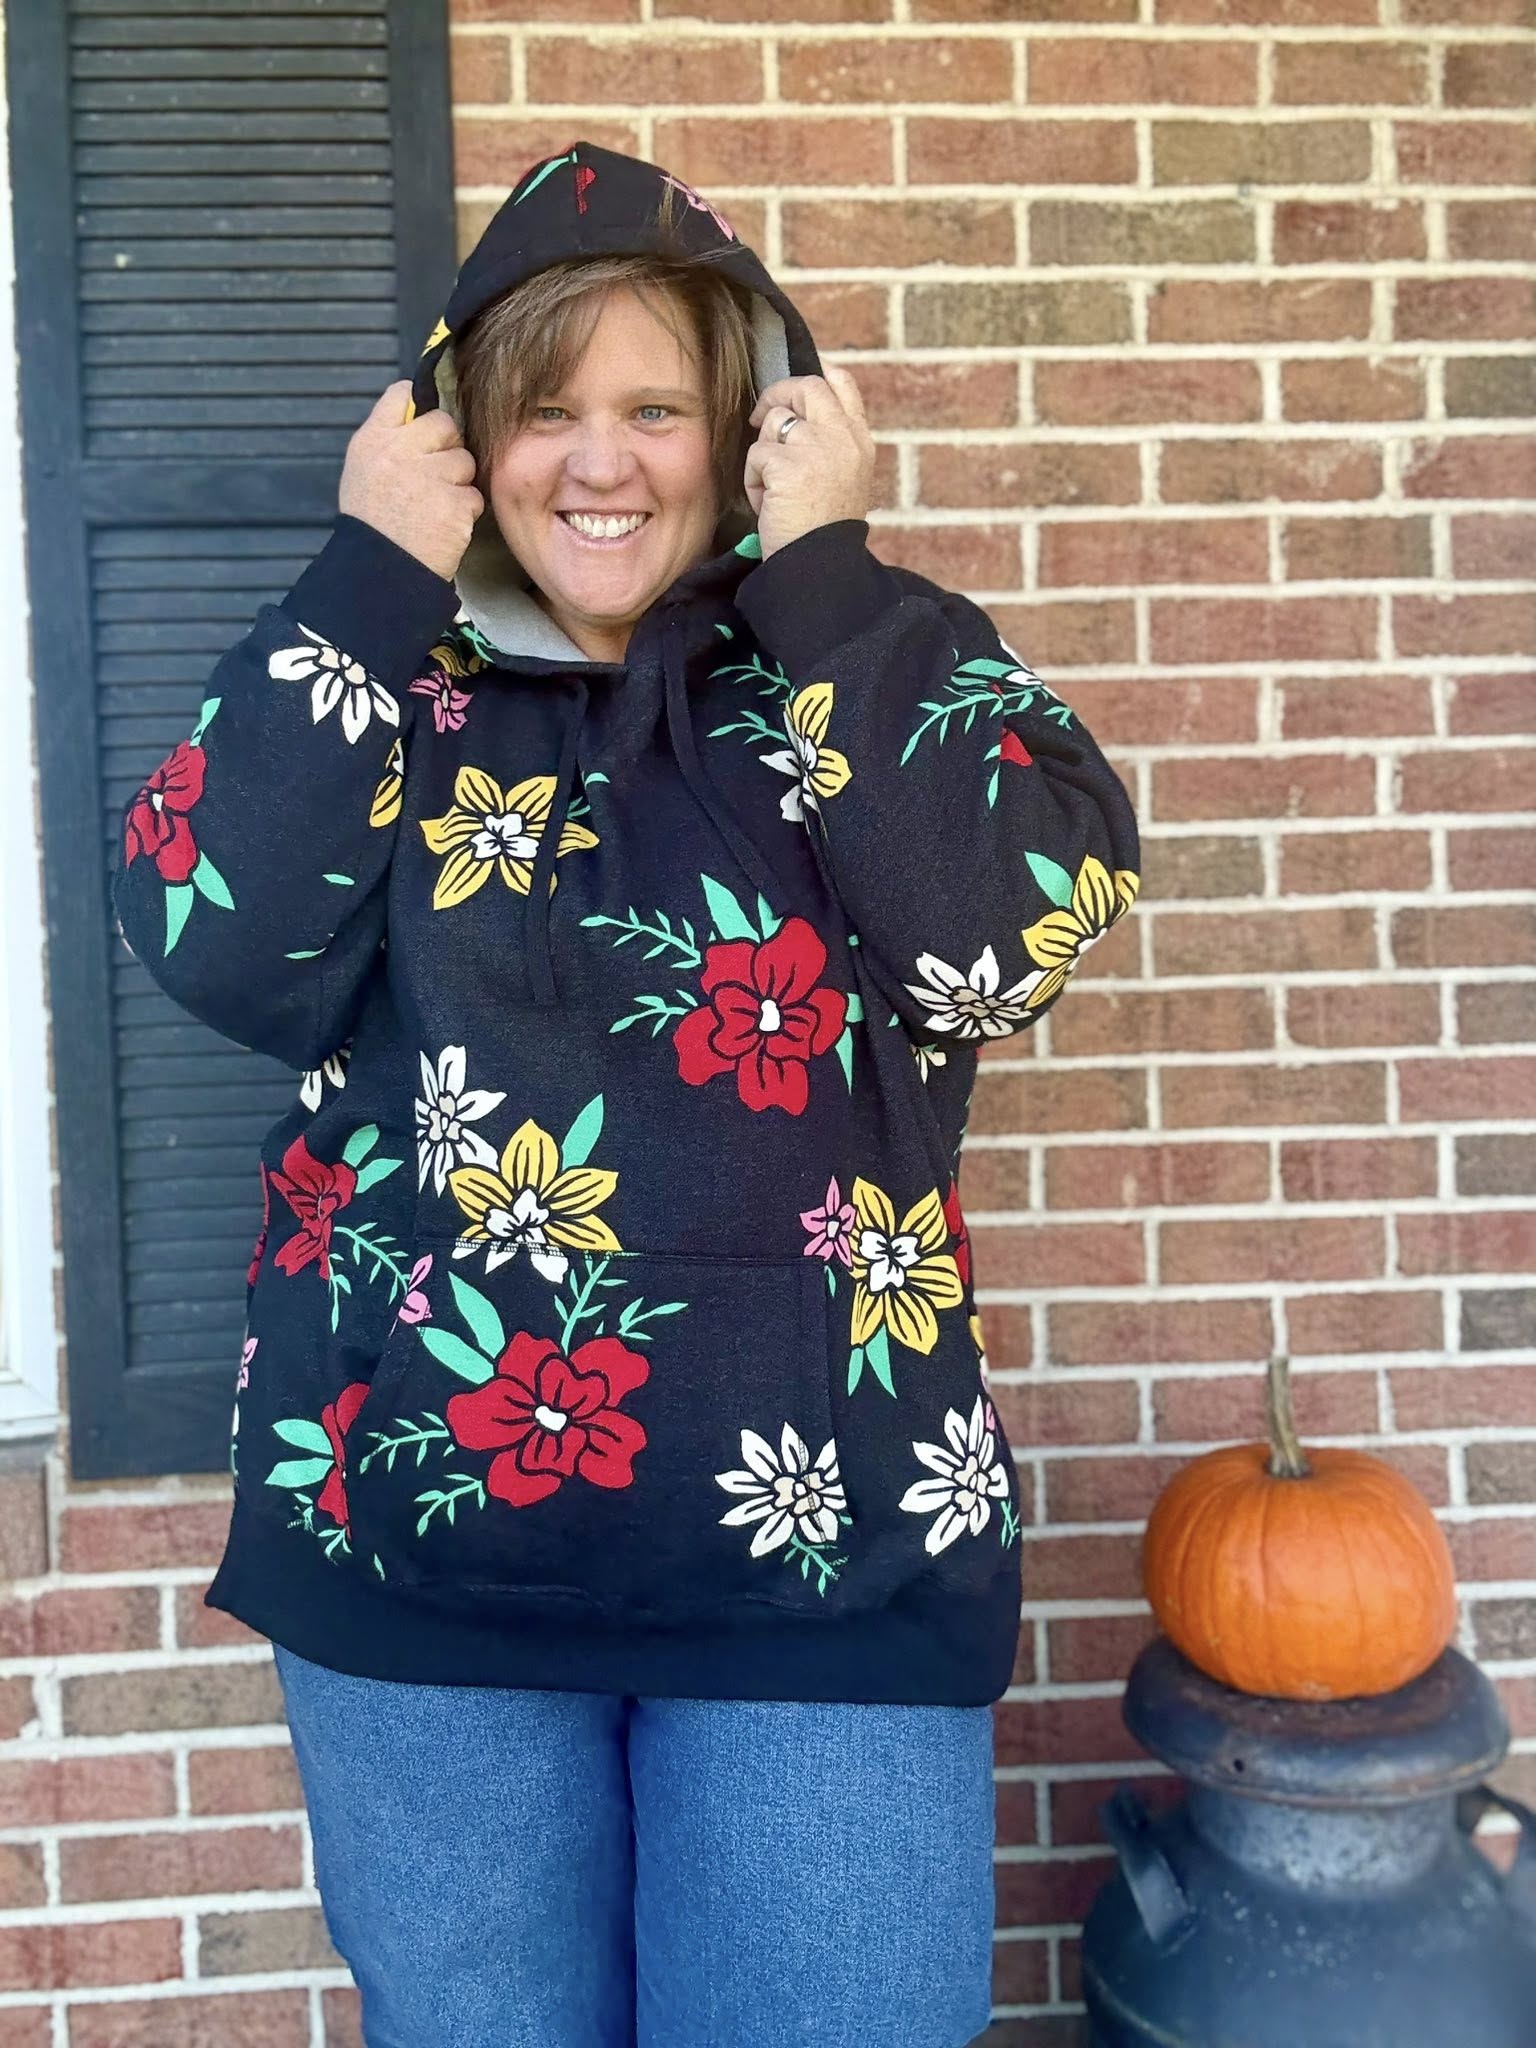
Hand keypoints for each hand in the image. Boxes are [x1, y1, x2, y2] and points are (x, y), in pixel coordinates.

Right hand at [338, 380, 484, 582]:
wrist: (380, 573)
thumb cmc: (373, 524)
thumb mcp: (364, 472)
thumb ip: (390, 442)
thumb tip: (421, 417)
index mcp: (373, 440)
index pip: (402, 394)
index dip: (420, 407)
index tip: (425, 428)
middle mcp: (400, 451)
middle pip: (444, 423)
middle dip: (448, 447)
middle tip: (436, 476)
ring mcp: (429, 476)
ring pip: (464, 461)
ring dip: (458, 483)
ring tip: (436, 507)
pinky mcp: (454, 503)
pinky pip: (474, 495)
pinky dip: (465, 513)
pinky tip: (445, 526)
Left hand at [743, 366, 874, 561]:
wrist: (822, 569)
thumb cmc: (824, 534)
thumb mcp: (842, 482)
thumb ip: (831, 446)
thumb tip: (798, 415)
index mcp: (860, 442)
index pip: (844, 386)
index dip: (821, 375)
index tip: (805, 379)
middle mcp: (843, 438)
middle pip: (806, 388)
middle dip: (777, 397)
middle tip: (761, 419)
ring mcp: (818, 447)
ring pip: (775, 423)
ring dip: (764, 456)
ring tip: (775, 492)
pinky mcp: (789, 464)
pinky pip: (757, 455)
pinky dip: (754, 482)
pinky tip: (769, 507)